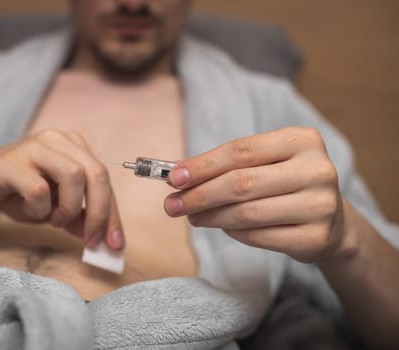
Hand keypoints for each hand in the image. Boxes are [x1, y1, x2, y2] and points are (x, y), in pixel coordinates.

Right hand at [0, 130, 123, 249]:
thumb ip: (79, 218)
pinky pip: (38, 189)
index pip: (104, 179)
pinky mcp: (9, 162)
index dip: (113, 214)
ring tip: (51, 218)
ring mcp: (33, 147)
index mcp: (73, 146)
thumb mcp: (54, 208)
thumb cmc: (17, 192)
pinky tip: (28, 209)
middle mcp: (57, 139)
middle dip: (100, 212)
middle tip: (92, 240)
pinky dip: (39, 209)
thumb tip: (106, 241)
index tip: (116, 245)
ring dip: (67, 208)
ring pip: (73, 176)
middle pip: (96, 173)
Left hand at [164, 127, 353, 262]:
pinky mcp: (316, 237)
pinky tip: (220, 227)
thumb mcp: (265, 163)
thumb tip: (178, 175)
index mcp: (302, 140)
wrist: (331, 221)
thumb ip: (228, 165)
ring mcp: (320, 205)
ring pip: (247, 213)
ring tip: (191, 216)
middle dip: (199, 195)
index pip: (241, 151)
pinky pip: (258, 236)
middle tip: (172, 205)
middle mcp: (316, 170)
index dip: (203, 165)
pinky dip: (232, 232)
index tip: (173, 178)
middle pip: (241, 183)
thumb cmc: (286, 184)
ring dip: (210, 216)